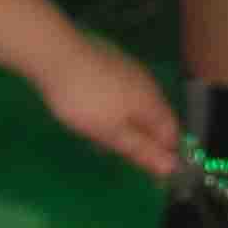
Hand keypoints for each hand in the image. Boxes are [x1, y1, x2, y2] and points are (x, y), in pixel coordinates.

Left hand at [25, 33, 181, 178]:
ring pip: (135, 106)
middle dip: (139, 140)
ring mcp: (129, 70)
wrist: (55, 55)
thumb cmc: (85, 100)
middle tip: (111, 150)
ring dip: (123, 125)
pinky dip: (111, 108)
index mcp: (152, 102)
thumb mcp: (112, 133)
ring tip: (94, 133)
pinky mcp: (110, 63)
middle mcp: (147, 84)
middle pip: (154, 120)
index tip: (149, 172)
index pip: (172, 134)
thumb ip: (142, 149)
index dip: (165, 154)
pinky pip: (120, 93)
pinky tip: (89, 111)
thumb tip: (171, 167)